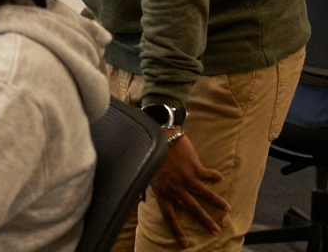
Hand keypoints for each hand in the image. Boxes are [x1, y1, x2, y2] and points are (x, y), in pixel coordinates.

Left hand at [148, 132, 230, 246]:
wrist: (158, 136)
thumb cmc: (152, 155)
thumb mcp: (149, 175)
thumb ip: (158, 189)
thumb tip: (161, 200)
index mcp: (162, 192)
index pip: (170, 217)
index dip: (177, 231)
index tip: (185, 244)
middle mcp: (175, 188)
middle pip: (192, 209)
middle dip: (205, 221)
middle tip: (215, 231)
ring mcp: (186, 178)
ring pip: (204, 194)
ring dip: (216, 202)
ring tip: (227, 209)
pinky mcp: (194, 167)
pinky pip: (207, 175)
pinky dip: (214, 176)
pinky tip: (220, 178)